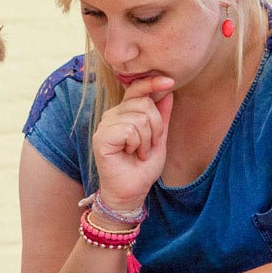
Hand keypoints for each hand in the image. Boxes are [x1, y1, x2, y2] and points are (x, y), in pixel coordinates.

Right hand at [92, 76, 173, 208]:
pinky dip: (137, 144)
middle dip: (155, 127)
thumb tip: (168, 90)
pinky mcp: (101, 138)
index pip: (136, 89)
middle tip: (148, 146)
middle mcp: (112, 115)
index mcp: (124, 112)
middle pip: (144, 103)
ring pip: (139, 117)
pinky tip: (131, 154)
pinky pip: (129, 130)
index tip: (170, 81)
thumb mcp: (159, 137)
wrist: (132, 191)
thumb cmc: (143, 167)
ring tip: (139, 152)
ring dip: (146, 139)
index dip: (152, 83)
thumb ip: (162, 115)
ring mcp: (105, 125)